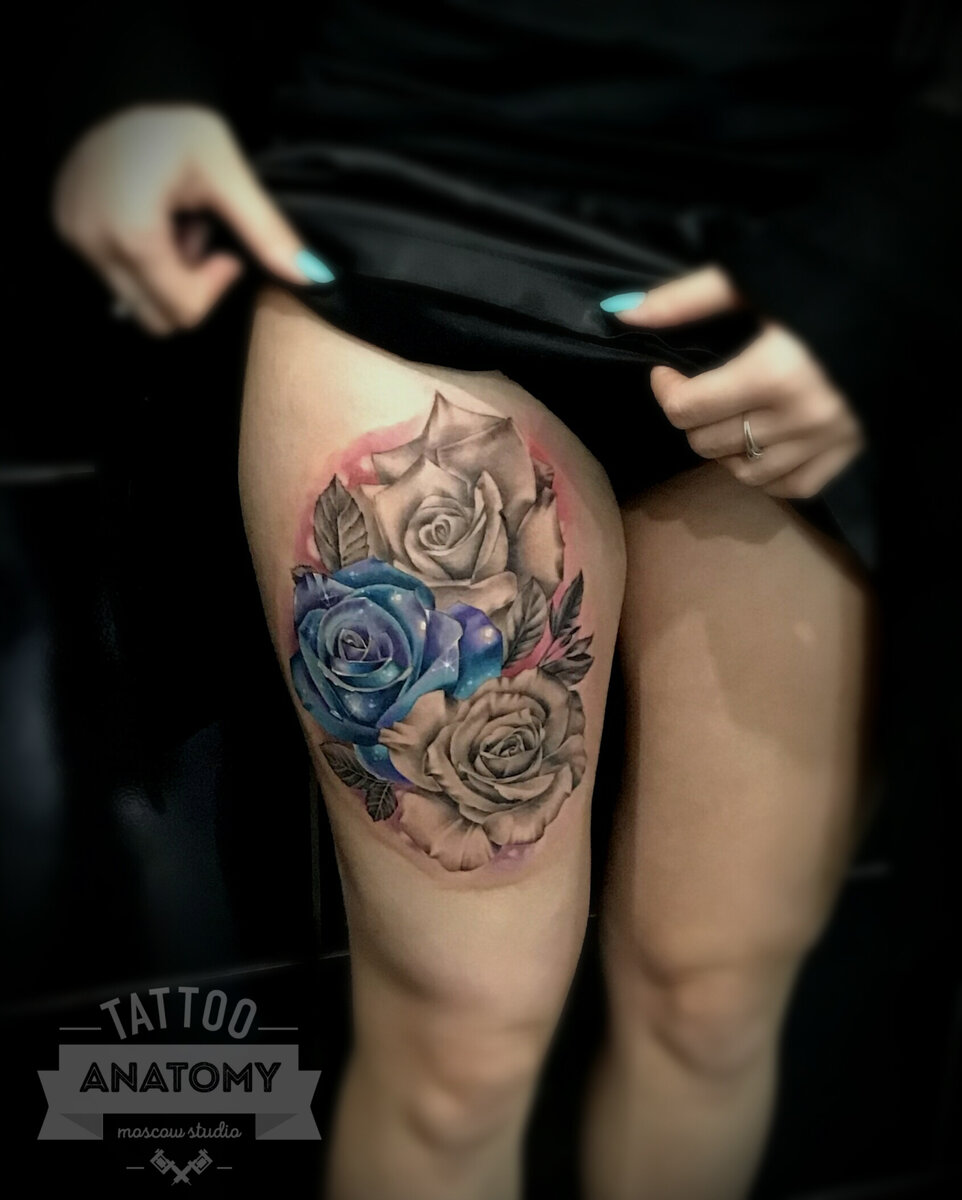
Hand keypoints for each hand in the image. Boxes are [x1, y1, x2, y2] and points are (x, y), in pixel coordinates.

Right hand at [52, 105, 330, 335]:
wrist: (117, 79)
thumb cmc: (172, 120)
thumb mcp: (227, 171)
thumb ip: (266, 231)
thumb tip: (314, 277)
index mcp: (132, 235)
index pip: (184, 311)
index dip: (214, 287)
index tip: (225, 251)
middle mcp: (94, 245)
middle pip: (157, 319)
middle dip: (188, 290)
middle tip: (201, 239)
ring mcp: (75, 240)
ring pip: (136, 300)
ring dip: (165, 275)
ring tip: (176, 222)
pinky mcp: (67, 231)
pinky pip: (114, 273)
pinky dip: (141, 259)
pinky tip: (153, 217)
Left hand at [610, 266, 863, 498]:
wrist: (905, 290)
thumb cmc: (826, 276)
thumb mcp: (753, 278)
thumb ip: (685, 299)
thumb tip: (625, 315)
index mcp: (772, 373)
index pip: (688, 409)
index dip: (665, 390)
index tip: (666, 370)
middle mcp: (799, 417)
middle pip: (708, 443)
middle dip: (692, 416)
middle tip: (700, 387)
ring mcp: (826, 440)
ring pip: (745, 473)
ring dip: (725, 449)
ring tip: (730, 416)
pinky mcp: (848, 451)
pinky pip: (792, 488)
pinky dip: (766, 473)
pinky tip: (761, 444)